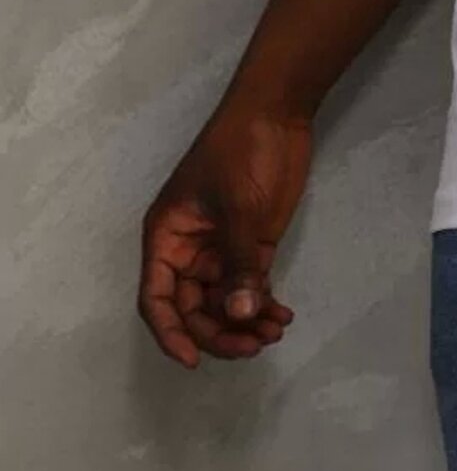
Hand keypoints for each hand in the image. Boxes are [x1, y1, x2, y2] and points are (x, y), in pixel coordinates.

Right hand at [137, 103, 312, 367]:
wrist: (279, 110)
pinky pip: (250, 287)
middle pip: (193, 308)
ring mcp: (222, 248)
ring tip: (275, 331)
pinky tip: (284, 316)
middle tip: (254, 345)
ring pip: (224, 303)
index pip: (157, 297)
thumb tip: (238, 317)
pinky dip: (263, 304)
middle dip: (219, 332)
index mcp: (168, 236)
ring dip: (245, 323)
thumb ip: (239, 263)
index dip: (170, 332)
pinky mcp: (252, 244)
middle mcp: (189, 250)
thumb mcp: (238, 207)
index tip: (192, 360)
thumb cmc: (242, 150)